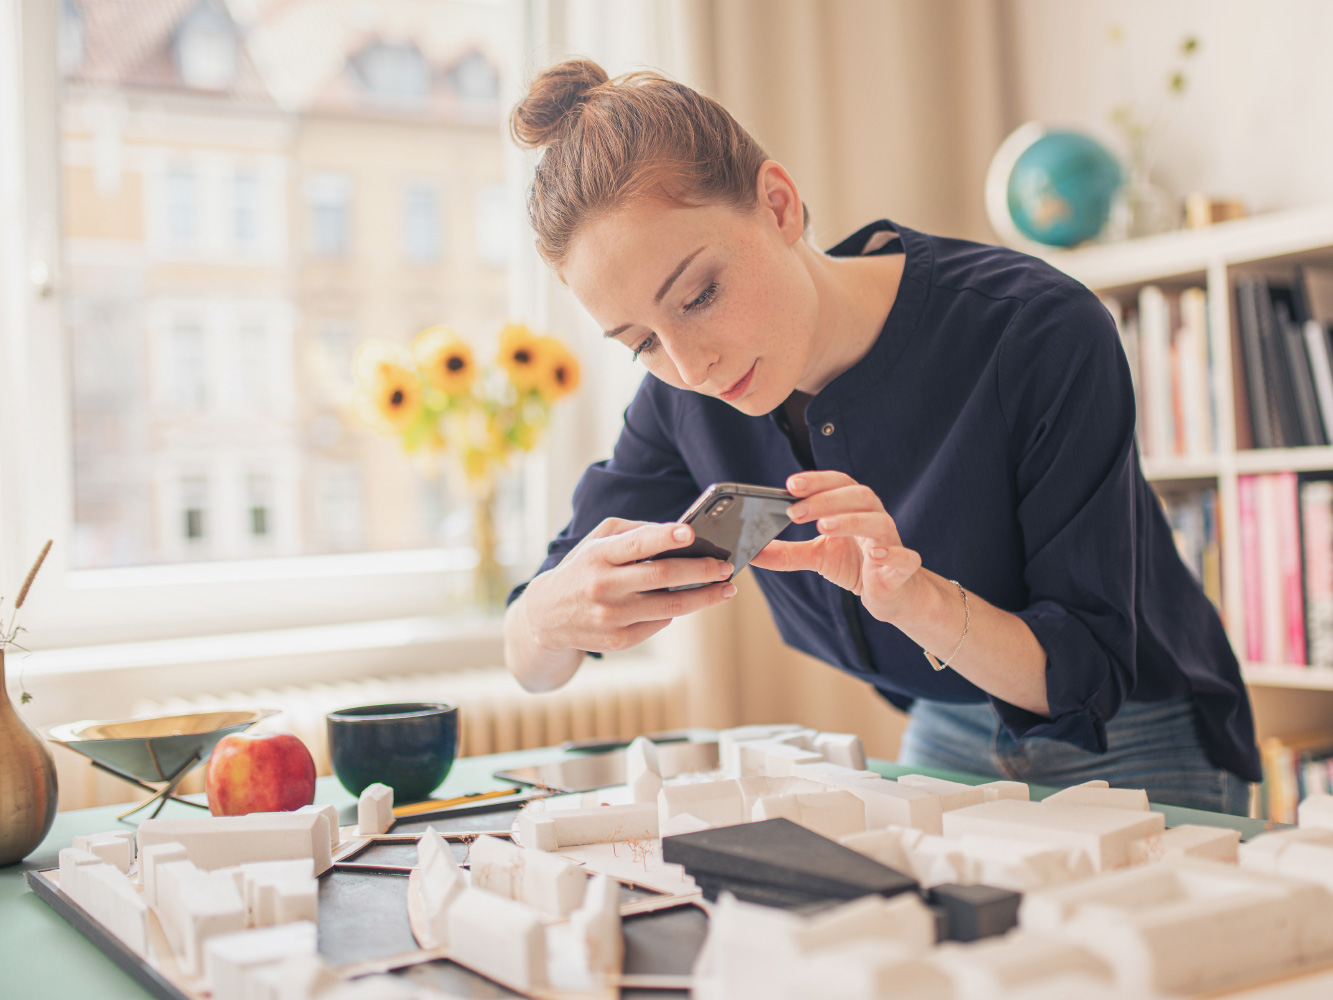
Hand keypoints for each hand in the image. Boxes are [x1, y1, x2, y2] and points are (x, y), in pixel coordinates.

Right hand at [521, 517, 735, 653]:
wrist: (546, 616)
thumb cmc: (581, 568)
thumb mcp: (596, 540)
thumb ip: (634, 531)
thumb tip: (677, 532)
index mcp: (598, 555)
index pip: (636, 544)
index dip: (665, 537)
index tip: (691, 532)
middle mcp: (603, 586)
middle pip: (663, 577)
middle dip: (702, 571)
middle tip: (725, 566)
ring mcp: (611, 616)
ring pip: (670, 607)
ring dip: (705, 597)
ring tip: (726, 589)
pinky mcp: (618, 640)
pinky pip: (660, 623)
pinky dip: (677, 611)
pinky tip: (690, 602)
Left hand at [749, 471, 922, 622]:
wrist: (887, 593)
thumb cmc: (855, 565)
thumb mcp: (816, 556)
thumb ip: (786, 552)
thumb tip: (752, 552)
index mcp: (854, 507)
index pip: (838, 483)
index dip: (817, 480)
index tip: (790, 484)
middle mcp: (874, 517)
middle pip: (857, 496)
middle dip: (825, 500)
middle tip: (795, 512)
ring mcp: (890, 540)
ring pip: (878, 521)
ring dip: (850, 521)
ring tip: (824, 527)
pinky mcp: (904, 566)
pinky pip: (905, 556)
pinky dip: (890, 553)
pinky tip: (874, 554)